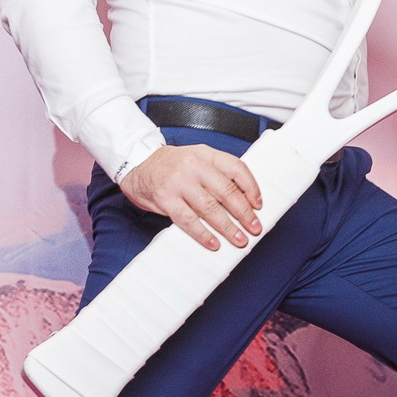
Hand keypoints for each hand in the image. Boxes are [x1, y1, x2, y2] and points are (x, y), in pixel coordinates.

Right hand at [118, 144, 263, 251]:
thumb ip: (217, 174)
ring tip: (238, 239)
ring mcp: (179, 182)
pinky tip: (213, 242)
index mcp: (206, 155)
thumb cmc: (171, 165)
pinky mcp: (166, 199)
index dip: (251, 188)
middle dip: (244, 213)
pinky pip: (188, 220)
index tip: (258, 205)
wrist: (138, 163)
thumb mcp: (197, 159)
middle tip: (254, 227)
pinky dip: (203, 234)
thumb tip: (242, 200)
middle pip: (226, 191)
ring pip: (210, 208)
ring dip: (227, 227)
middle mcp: (194, 166)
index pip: (236, 168)